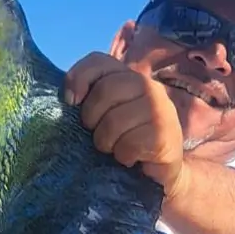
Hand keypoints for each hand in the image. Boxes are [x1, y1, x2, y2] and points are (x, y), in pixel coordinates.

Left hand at [63, 52, 188, 198]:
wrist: (159, 172)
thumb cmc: (124, 141)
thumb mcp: (102, 116)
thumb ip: (87, 100)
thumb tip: (69, 97)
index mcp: (128, 78)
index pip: (98, 61)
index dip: (78, 77)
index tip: (71, 102)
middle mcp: (148, 86)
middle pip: (105, 90)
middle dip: (91, 118)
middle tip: (98, 134)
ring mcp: (160, 108)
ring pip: (115, 120)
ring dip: (106, 142)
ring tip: (114, 148)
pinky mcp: (165, 133)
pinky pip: (130, 143)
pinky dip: (123, 155)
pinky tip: (130, 157)